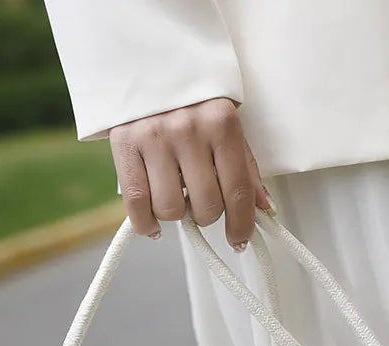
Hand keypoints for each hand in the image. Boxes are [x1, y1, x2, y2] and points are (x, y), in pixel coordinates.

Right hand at [109, 98, 271, 250]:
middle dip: (206, 215)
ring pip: (171, 209)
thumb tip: (264, 210)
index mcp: (222, 123)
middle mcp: (188, 129)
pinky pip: (137, 205)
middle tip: (200, 203)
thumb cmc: (193, 101)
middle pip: (205, 207)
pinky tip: (154, 224)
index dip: (241, 224)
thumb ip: (244, 169)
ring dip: (176, 214)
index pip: (238, 191)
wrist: (147, 62)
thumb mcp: (226, 125)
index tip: (239, 241)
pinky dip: (147, 224)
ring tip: (175, 196)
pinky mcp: (124, 145)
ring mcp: (154, 137)